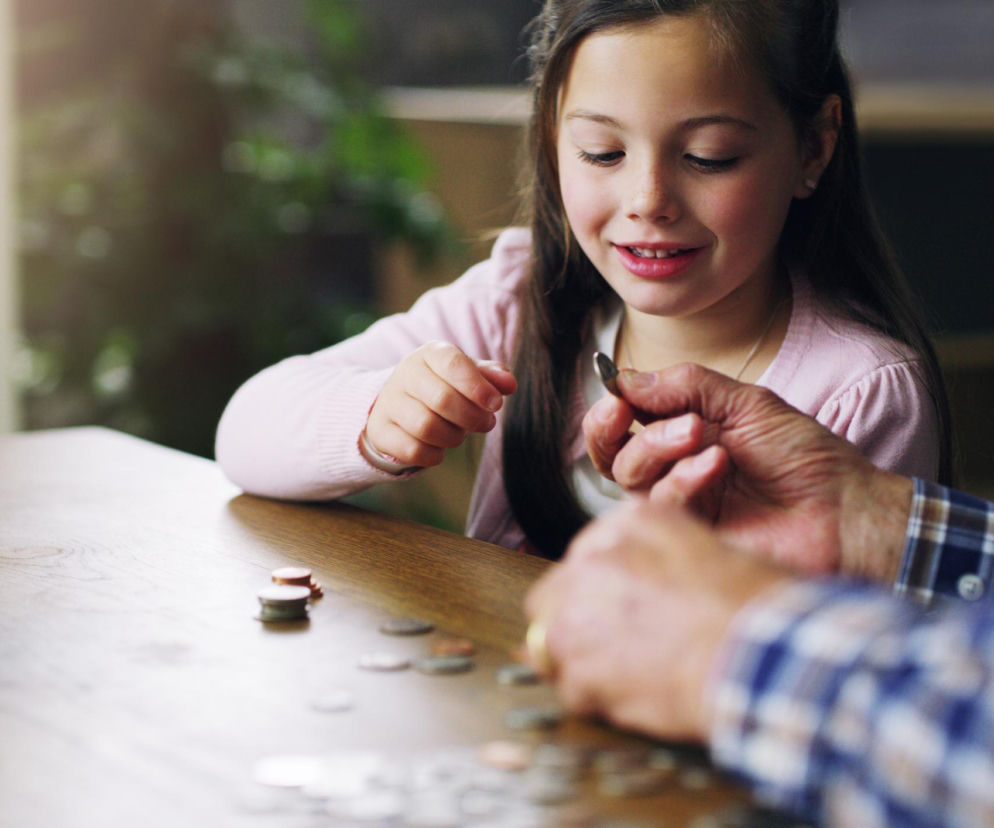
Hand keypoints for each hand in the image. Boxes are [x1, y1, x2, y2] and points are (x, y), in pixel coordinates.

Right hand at [365, 341, 516, 468]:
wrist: (398, 404)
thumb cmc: (443, 386)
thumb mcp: (468, 375)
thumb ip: (491, 377)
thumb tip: (509, 384)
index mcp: (430, 354)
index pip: (453, 364)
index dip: (478, 386)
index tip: (496, 404)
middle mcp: (405, 374)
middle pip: (442, 400)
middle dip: (472, 417)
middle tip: (487, 423)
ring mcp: (389, 402)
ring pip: (426, 427)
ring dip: (453, 437)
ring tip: (460, 434)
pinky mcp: (380, 431)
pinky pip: (412, 450)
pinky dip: (434, 455)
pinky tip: (439, 448)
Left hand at [524, 500, 790, 741]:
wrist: (765, 656)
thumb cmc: (757, 607)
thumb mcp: (711, 548)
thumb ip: (661, 555)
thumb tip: (646, 582)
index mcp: (631, 523)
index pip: (588, 555)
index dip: (599, 590)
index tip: (616, 611)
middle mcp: (595, 559)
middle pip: (553, 597)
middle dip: (574, 622)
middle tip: (610, 647)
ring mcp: (579, 612)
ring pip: (551, 644)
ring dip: (581, 663)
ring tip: (626, 678)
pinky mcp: (579, 667)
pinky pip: (571, 689)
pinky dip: (596, 701)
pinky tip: (635, 700)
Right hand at [582, 363, 911, 579]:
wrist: (845, 510)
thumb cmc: (804, 456)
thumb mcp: (746, 403)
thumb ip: (685, 386)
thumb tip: (624, 378)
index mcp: (685, 437)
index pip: (625, 425)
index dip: (610, 409)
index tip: (614, 394)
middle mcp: (676, 472)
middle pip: (614, 457)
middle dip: (610, 431)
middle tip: (624, 411)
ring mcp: (683, 506)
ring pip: (631, 480)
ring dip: (654, 447)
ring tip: (697, 434)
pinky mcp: (691, 537)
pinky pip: (662, 507)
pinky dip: (682, 480)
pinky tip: (715, 465)